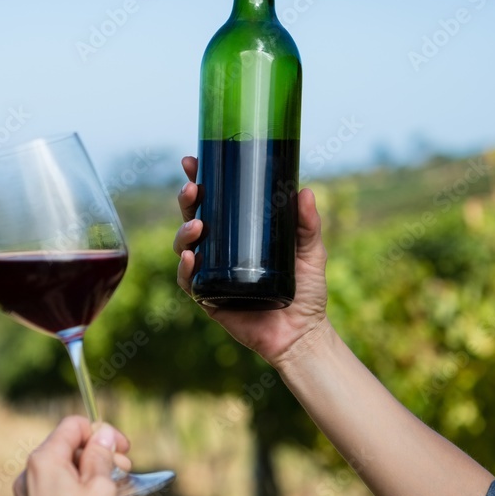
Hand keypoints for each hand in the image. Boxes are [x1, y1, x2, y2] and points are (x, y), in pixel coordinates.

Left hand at [13, 417, 129, 495]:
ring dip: (93, 474)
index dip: (103, 432)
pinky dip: (80, 491)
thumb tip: (101, 434)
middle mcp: (29, 474)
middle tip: (126, 471)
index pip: (74, 426)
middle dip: (100, 454)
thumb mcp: (100, 486)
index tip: (125, 450)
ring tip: (118, 491)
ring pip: (65, 471)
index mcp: (43, 459)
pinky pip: (58, 491)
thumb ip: (101, 454)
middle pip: (69, 447)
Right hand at [174, 156, 329, 370]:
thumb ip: (308, 224)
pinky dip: (186, 269)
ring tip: (198, 225)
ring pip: (185, 247)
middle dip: (187, 200)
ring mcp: (212, 274)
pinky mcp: (209, 299)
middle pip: (193, 219)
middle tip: (193, 188)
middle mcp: (221, 251)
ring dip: (184, 232)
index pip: (214, 202)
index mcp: (239, 234)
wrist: (303, 333)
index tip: (193, 161)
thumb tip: (305, 191)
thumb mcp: (310, 251)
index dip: (199, 181)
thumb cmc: (307, 291)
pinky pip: (189, 282)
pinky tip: (192, 257)